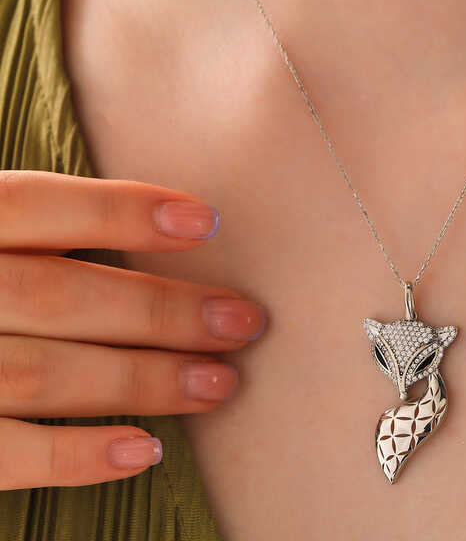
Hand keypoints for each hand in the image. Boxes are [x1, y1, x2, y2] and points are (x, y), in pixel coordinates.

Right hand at [0, 169, 264, 489]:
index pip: (39, 206)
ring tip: (220, 384)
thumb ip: (32, 227)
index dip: (122, 211)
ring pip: (44, 373)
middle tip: (243, 322)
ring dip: (143, 380)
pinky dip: (75, 456)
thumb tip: (162, 224)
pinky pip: (1, 456)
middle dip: (161, 310)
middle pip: (61, 294)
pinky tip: (143, 451)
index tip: (206, 221)